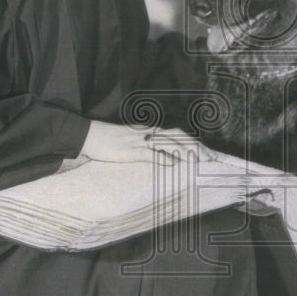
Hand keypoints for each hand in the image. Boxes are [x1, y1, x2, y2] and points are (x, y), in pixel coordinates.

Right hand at [79, 120, 215, 164]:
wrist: (87, 135)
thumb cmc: (107, 140)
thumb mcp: (130, 141)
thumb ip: (146, 147)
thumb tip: (163, 156)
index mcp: (148, 131)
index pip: (177, 134)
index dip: (193, 142)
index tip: (206, 153)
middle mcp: (147, 134)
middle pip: (177, 137)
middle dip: (195, 147)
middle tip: (209, 159)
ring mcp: (139, 142)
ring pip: (167, 144)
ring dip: (184, 153)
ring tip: (197, 162)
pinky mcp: (130, 151)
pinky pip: (150, 154)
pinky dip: (163, 159)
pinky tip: (173, 164)